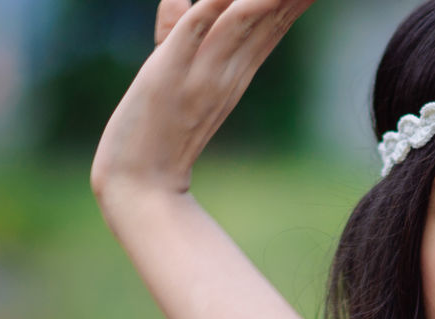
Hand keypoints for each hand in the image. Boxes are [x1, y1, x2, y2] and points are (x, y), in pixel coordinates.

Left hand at [91, 0, 314, 200]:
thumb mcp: (172, 74)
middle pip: (268, 20)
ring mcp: (201, 75)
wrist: (140, 184)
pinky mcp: (168, 75)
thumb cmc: (154, 131)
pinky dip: (210, 8)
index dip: (294, 2)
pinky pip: (194, 33)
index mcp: (234, 74)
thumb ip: (178, 31)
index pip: (272, 26)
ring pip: (240, 21)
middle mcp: (227, 73)